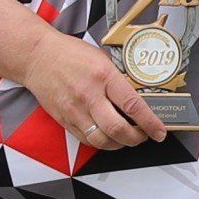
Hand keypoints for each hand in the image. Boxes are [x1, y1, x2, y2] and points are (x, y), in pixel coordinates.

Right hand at [22, 27, 167, 149]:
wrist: (38, 57)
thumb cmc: (70, 54)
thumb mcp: (102, 59)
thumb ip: (118, 80)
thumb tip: (139, 98)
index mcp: (103, 76)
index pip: (132, 105)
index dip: (150, 122)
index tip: (159, 131)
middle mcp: (89, 95)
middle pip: (117, 129)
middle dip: (136, 138)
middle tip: (143, 136)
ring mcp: (74, 110)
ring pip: (101, 140)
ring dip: (119, 144)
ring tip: (126, 138)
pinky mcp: (64, 119)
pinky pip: (86, 139)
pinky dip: (101, 142)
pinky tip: (108, 136)